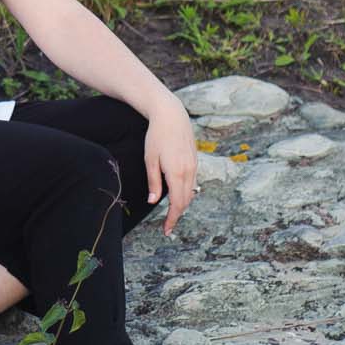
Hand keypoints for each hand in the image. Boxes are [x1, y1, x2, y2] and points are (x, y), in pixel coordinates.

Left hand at [143, 101, 197, 235]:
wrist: (171, 115)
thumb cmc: (156, 136)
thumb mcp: (150, 160)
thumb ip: (153, 182)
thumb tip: (154, 202)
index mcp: (176, 173)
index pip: (177, 204)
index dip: (172, 219)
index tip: (166, 230)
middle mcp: (189, 171)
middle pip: (186, 201)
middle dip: (178, 214)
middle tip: (167, 225)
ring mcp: (194, 165)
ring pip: (191, 192)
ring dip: (183, 204)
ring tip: (172, 212)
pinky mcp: (195, 160)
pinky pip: (193, 182)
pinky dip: (186, 192)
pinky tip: (178, 193)